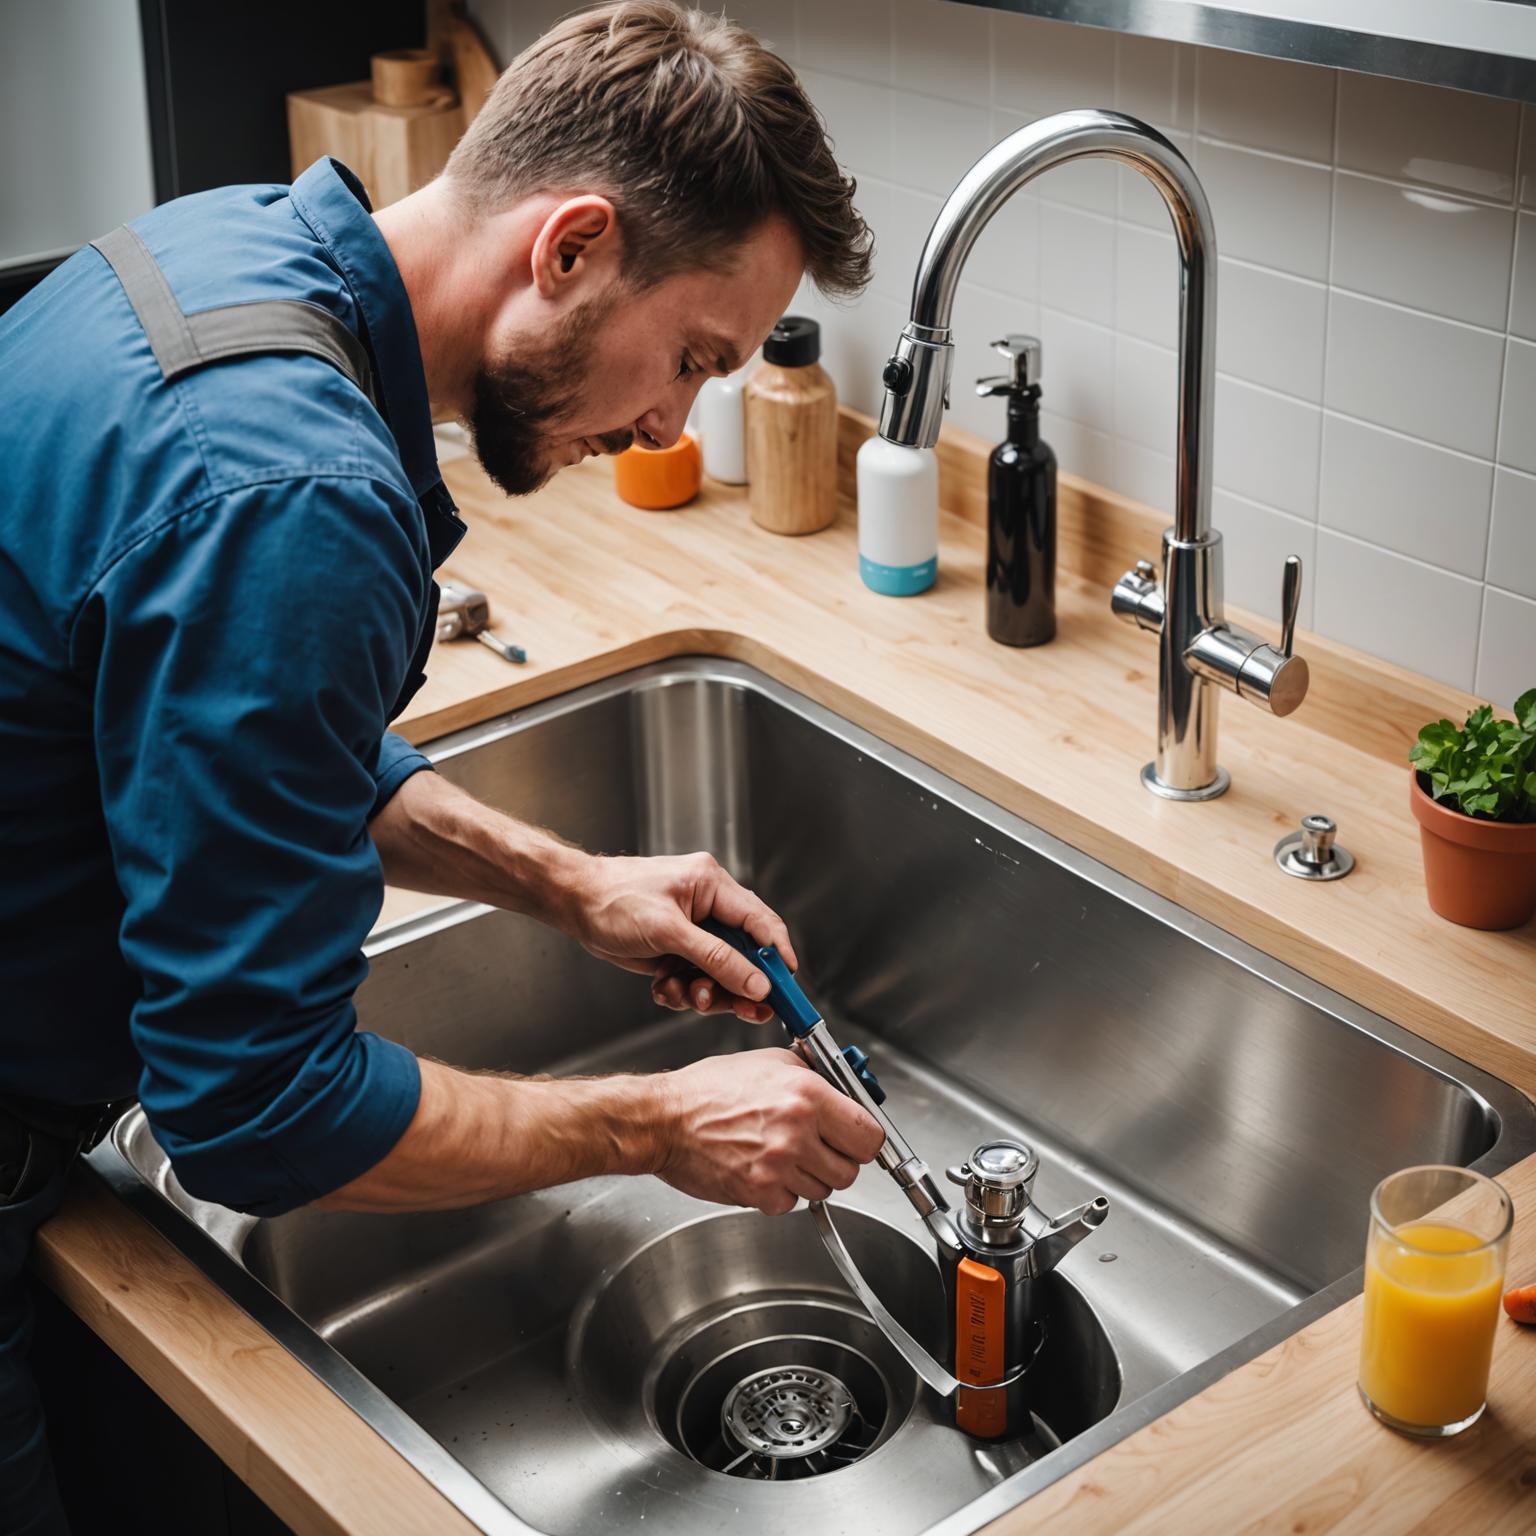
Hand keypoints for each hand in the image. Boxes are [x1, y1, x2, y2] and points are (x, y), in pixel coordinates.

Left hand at [567, 850, 797, 1023]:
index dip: (777, 955)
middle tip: (745, 1010)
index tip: (786, 987)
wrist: (573, 904)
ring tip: (685, 995)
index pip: (760, 922)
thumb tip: (756, 981)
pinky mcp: (676, 950)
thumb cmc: (613, 900)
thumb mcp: (669, 932)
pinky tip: (664, 988)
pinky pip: (694, 978)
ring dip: (705, 991)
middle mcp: (708, 907)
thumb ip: (716, 958)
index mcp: (713, 886)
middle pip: (743, 954)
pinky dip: (682, 991)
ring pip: (719, 972)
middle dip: (738, 984)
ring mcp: (692, 930)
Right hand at [656, 1048, 885, 1213]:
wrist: (665, 1120)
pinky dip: (782, 1192)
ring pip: (823, 1190)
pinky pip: (792, 1204)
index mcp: (806, 1095)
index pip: (869, 1135)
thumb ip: (813, 1073)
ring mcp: (778, 1167)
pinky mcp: (759, 1193)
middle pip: (851, 1170)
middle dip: (837, 1159)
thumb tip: (846, 1085)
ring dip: (808, 1176)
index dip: (864, 1138)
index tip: (855, 1138)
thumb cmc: (709, 1089)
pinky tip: (763, 1168)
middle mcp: (796, 1132)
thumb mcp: (769, 1061)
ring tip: (781, 1153)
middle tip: (817, 1146)